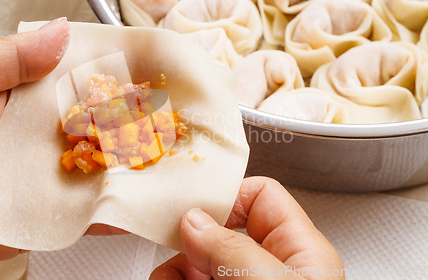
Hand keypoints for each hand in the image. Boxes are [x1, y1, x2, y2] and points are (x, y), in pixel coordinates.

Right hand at [151, 177, 344, 279]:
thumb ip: (233, 249)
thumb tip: (194, 219)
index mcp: (300, 252)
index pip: (261, 196)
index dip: (225, 195)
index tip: (191, 206)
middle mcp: (271, 269)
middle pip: (221, 230)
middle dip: (189, 238)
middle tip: (169, 244)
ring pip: (198, 259)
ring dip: (174, 265)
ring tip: (166, 275)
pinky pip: (189, 279)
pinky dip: (171, 278)